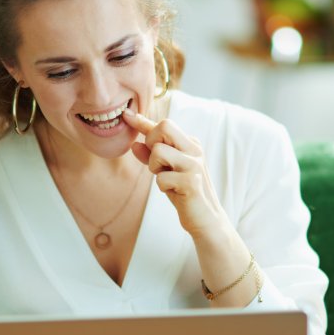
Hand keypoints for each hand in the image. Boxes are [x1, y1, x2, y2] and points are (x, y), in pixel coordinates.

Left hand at [122, 108, 229, 242]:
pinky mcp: (192, 182)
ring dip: (155, 168)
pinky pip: (161, 178)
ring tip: (168, 180)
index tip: (127, 115)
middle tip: (158, 163)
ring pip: (159, 151)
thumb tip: (134, 144)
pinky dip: (163, 187)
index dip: (143, 121)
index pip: (164, 125)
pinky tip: (175, 192)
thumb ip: (151, 156)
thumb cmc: (185, 193)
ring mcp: (194, 165)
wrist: (206, 219)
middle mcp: (194, 150)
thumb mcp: (167, 171)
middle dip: (152, 142)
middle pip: (164, 126)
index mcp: (190, 144)